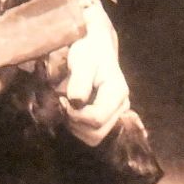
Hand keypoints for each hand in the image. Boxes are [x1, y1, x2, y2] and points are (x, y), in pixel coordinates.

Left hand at [61, 5, 128, 145]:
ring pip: (94, 137)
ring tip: (67, 107)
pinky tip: (73, 110)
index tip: (62, 100)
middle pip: (96, 134)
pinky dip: (78, 127)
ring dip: (76, 127)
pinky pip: (92, 134)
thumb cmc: (88, 50)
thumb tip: (76, 102)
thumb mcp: (82, 60)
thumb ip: (80, 80)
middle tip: (63, 104)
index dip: (76, 115)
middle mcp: (121, 106)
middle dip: (75, 123)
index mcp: (118, 92)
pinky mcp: (108, 118)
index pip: (96, 119)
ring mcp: (116, 114)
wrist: (95, 46)